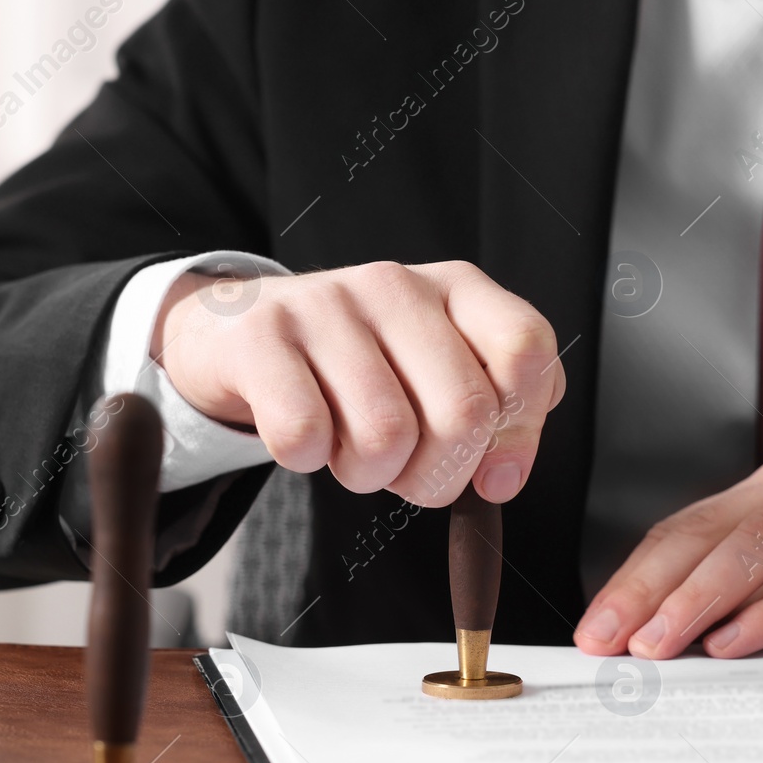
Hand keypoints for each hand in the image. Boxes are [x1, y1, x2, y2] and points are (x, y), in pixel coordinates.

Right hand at [154, 261, 563, 505]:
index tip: (494, 474)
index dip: (521, 429)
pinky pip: (305, 436)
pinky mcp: (260, 337)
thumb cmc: (353, 365)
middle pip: (465, 411)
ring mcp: (326, 305)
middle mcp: (395, 286)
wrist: (237, 331)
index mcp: (455, 289)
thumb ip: (494, 415)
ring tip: (350, 450)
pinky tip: (307, 435)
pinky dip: (307, 459)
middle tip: (407, 471)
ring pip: (387, 436)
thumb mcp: (434, 373)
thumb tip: (503, 476)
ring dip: (368, 474)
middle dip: (438, 474)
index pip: (525, 349)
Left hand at [574, 450, 762, 658]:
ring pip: (760, 547)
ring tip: (662, 645)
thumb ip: (749, 600)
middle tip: (612, 641)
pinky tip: (738, 640)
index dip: (635, 578)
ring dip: (701, 601)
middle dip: (650, 590)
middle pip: (710, 532)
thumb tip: (664, 643)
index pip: (689, 529)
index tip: (597, 628)